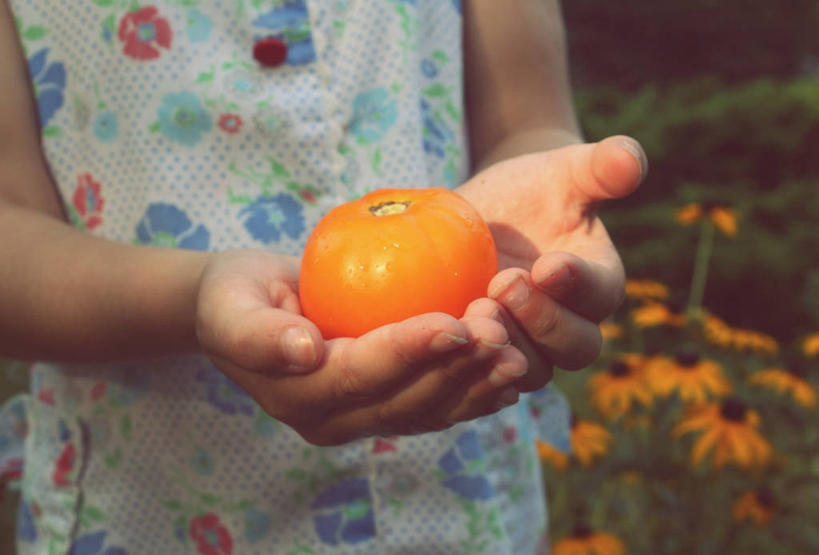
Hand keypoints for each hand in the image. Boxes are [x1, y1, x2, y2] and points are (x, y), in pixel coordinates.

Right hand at [195, 249, 525, 444]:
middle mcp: (333, 421)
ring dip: (476, 386)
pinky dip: (473, 395)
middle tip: (501, 335)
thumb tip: (304, 353)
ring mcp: (361, 421)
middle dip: (457, 370)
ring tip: (516, 357)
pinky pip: (435, 408)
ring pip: (429, 410)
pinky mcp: (384, 410)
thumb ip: (256, 333)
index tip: (456, 324)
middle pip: (406, 399)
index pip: (362, 373)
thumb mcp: (229, 304)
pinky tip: (507, 377)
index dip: (410, 351)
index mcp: (298, 396)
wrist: (247, 312)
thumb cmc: (236, 296)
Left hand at [458, 135, 645, 388]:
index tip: (547, 264)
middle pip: (573, 347)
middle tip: (501, 285)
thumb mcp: (563, 172)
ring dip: (505, 348)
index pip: (600, 295)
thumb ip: (599, 167)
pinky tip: (445, 338)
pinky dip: (470, 365)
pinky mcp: (489, 357)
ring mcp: (529, 347)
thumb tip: (632, 156)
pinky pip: (486, 377)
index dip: (577, 285)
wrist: (492, 215)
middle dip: (539, 320)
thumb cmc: (535, 190)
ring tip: (473, 311)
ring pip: (531, 370)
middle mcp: (571, 326)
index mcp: (599, 285)